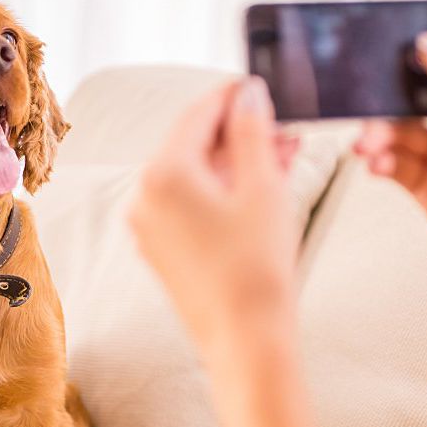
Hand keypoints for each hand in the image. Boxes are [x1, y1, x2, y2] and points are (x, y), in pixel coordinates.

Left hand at [129, 77, 299, 346]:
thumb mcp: (263, 188)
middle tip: (281, 127)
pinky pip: (190, 205)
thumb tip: (246, 95)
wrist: (247, 341)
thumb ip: (252, 132)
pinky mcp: (162, 250)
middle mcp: (145, 198)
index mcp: (163, 175)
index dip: (230, 96)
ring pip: (194, 176)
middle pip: (193, 146)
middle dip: (239, 133)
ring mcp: (149, 227)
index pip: (196, 115)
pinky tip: (257, 187)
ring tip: (281, 155)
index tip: (256, 86)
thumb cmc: (257, 268)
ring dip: (235, 162)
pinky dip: (222, 191)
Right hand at [355, 32, 426, 306]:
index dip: (418, 60)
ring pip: (400, 138)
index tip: (388, 63)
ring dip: (379, 140)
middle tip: (368, 119)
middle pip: (414, 104)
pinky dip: (381, 165)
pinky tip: (376, 167)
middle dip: (387, 110)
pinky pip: (397, 169)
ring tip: (368, 149)